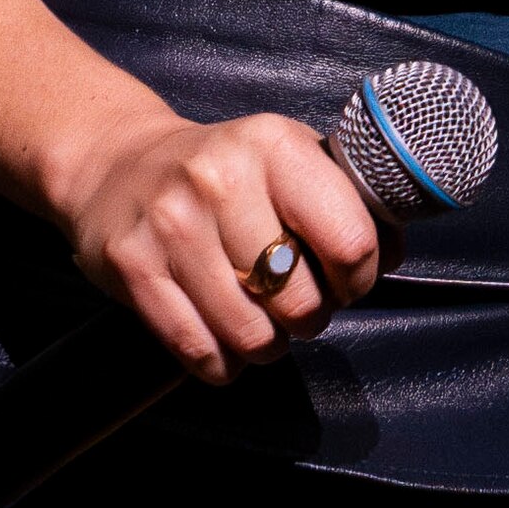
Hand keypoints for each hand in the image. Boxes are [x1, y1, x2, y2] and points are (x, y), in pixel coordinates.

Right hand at [44, 110, 383, 383]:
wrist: (116, 166)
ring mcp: (172, 225)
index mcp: (274, 144)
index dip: (360, 278)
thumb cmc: (224, 173)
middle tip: (298, 304)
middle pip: (301, 302)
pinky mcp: (133, 267)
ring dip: (266, 345)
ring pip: (252, 337)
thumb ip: (344, 200)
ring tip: (260, 320)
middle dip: (310, 318)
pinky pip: (200, 352)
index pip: (350, 241)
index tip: (346, 280)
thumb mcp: (287, 158)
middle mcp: (220, 179)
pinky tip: (222, 336)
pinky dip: (222, 363)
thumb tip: (392, 255)